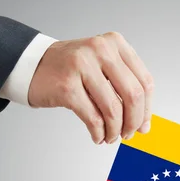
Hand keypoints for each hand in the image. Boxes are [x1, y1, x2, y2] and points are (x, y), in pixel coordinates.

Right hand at [28, 32, 153, 143]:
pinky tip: (97, 136)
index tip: (143, 125)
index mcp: (115, 43)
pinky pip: (93, 117)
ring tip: (110, 137)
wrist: (32, 64)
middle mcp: (100, 49)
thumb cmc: (71, 69)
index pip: (145, 81)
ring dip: (114, 130)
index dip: (147, 109)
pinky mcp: (67, 86)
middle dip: (133, 122)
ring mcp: (82, 66)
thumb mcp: (103, 68)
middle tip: (128, 134)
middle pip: (133, 95)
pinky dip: (98, 132)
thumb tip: (144, 124)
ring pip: (113, 109)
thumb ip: (124, 90)